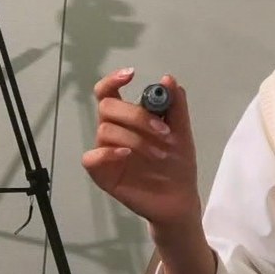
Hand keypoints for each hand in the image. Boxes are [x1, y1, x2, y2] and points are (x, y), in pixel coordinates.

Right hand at [82, 69, 201, 238]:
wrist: (180, 198)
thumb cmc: (177, 164)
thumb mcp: (182, 132)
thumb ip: (176, 106)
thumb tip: (168, 79)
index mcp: (128, 118)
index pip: (108, 92)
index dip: (113, 79)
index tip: (131, 75)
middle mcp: (114, 132)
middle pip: (107, 107)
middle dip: (136, 116)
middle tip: (163, 131)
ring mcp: (106, 152)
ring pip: (105, 130)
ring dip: (136, 138)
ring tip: (161, 153)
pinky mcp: (102, 174)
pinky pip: (91, 158)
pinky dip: (107, 153)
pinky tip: (127, 155)